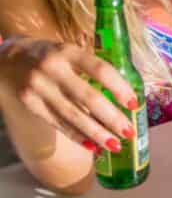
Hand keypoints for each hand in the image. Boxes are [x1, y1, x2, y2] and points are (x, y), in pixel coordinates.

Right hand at [0, 37, 138, 154]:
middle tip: (129, 132)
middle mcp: (53, 69)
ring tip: (115, 145)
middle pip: (88, 98)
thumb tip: (125, 96)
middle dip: (111, 118)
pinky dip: (77, 136)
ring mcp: (39, 87)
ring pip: (73, 115)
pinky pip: (58, 124)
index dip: (119, 88)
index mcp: (69, 52)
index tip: (134, 104)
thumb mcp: (71, 52)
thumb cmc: (52, 56)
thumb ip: (92, 69)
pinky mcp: (29, 104)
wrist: (9, 57)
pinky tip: (92, 146)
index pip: (100, 70)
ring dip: (96, 134)